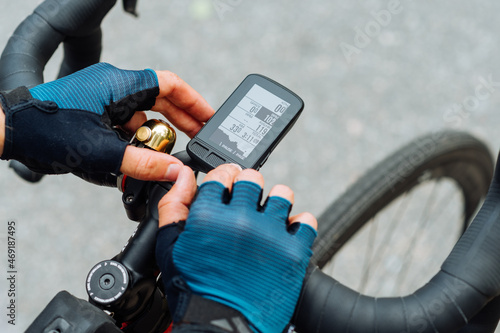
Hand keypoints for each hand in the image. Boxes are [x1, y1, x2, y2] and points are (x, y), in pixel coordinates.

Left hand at [0, 63, 213, 181]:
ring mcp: (105, 99)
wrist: (11, 132)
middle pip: (161, 100)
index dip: (194, 102)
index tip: (209, 119)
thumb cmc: (47, 131)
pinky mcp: (97, 112)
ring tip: (167, 157)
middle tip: (199, 140)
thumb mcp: (102, 152)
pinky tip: (140, 160)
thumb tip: (176, 171)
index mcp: (119, 85)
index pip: (170, 85)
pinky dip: (136, 141)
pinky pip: (126, 124)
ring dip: (156, 135)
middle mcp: (114, 87)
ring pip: (144, 115)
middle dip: (181, 122)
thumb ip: (144, 164)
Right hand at [156, 164, 316, 332]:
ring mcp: (270, 235)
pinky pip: (306, 220)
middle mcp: (240, 219)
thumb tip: (183, 176)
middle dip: (247, 188)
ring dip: (275, 202)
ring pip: (282, 193)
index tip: (227, 188)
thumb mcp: (170, 247)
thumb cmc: (195, 290)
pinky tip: (285, 234)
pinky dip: (298, 224)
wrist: (221, 327)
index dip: (224, 179)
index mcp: (208, 216)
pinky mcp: (293, 252)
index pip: (223, 173)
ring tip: (267, 219)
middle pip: (253, 178)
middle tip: (245, 205)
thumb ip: (175, 205)